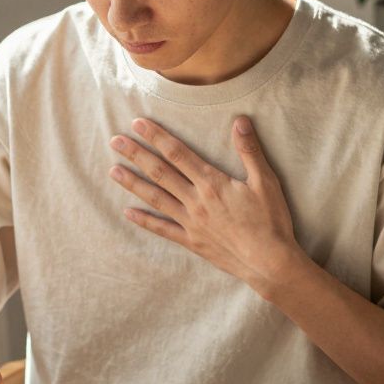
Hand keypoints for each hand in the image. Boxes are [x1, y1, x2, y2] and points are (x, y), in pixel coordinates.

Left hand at [108, 115, 301, 291]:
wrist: (269, 262)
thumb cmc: (271, 221)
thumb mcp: (266, 182)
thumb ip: (249, 151)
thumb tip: (240, 121)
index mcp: (212, 183)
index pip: (178, 153)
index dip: (156, 137)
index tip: (138, 124)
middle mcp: (196, 201)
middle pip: (160, 172)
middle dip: (136, 155)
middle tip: (114, 141)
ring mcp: (190, 222)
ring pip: (155, 198)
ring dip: (133, 183)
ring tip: (113, 171)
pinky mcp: (191, 241)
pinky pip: (162, 229)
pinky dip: (144, 220)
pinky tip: (128, 212)